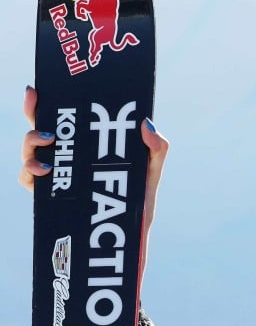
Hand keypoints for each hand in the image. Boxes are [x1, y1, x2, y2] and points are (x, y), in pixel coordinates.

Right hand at [19, 85, 168, 274]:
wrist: (131, 236)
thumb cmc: (141, 199)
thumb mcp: (152, 170)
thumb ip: (157, 148)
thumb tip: (146, 121)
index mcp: (88, 145)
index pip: (64, 118)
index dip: (46, 101)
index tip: (37, 89)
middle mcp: (68, 157)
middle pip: (40, 129)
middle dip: (33, 115)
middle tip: (44, 115)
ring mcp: (57, 176)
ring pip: (30, 152)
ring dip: (31, 143)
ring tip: (48, 142)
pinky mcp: (50, 197)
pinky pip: (28, 181)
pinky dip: (29, 173)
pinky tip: (44, 172)